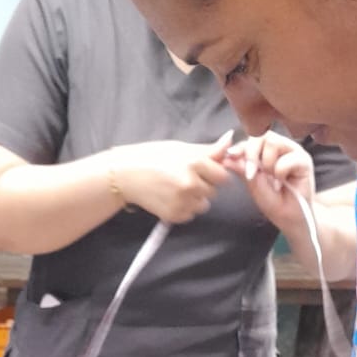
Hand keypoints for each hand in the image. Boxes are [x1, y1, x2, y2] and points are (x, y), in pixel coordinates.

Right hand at [112, 133, 232, 223]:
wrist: (125, 175)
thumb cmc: (152, 157)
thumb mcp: (180, 148)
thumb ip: (208, 150)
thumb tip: (230, 141)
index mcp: (194, 163)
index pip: (222, 176)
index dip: (214, 174)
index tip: (204, 171)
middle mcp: (191, 183)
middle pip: (213, 191)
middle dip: (204, 186)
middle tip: (184, 178)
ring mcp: (183, 201)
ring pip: (204, 205)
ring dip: (195, 199)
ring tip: (177, 189)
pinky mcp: (175, 215)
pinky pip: (191, 215)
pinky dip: (184, 209)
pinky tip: (171, 198)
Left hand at [224, 131, 315, 235]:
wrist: (290, 219)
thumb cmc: (274, 202)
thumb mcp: (252, 184)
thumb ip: (242, 168)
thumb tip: (226, 157)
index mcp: (267, 150)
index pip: (251, 139)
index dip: (240, 147)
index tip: (230, 156)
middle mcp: (281, 147)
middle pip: (262, 135)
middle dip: (252, 154)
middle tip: (252, 174)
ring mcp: (293, 151)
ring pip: (273, 142)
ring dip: (268, 164)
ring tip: (273, 180)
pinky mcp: (304, 160)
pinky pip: (286, 159)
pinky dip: (280, 173)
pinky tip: (283, 184)